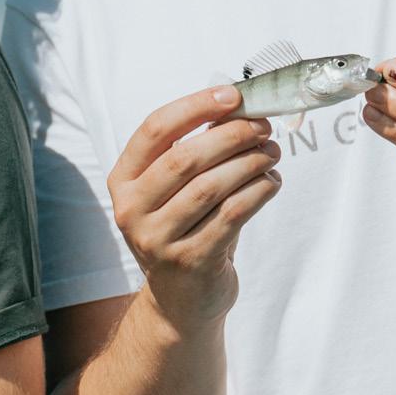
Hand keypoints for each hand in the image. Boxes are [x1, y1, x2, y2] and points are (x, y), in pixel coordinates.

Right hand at [108, 86, 281, 327]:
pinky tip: (272, 181)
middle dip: (231, 136)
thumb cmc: (184, 228)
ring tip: (271, 152)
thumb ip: (195, 149)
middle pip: (184, 158)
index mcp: (124, 180)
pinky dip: (259, 191)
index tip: (233, 95)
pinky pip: (232, 215)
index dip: (195, 106)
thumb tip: (237, 106)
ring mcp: (158, 239)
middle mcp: (132, 209)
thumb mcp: (175, 189)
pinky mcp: (190, 261)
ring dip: (249, 162)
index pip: (155, 129)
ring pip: (211, 187)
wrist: (181, 299)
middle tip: (263, 126)